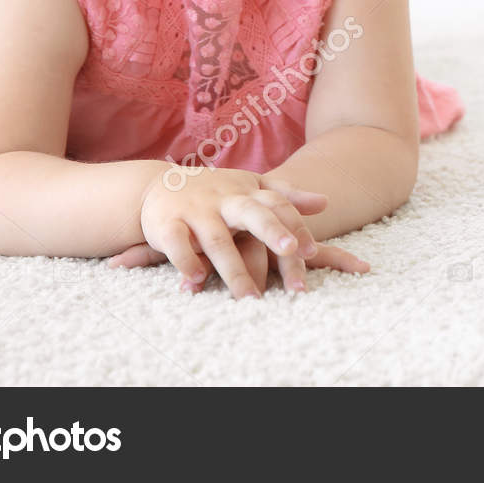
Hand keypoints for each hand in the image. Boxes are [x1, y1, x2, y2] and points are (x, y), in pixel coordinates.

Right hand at [132, 165, 335, 299]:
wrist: (158, 184)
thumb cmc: (215, 192)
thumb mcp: (250, 188)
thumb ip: (285, 196)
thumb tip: (325, 202)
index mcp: (247, 193)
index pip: (277, 205)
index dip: (294, 225)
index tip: (312, 251)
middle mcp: (224, 200)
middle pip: (252, 214)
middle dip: (272, 232)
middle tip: (291, 253)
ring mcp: (196, 211)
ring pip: (216, 239)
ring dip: (233, 269)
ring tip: (250, 298)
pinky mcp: (167, 224)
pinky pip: (177, 243)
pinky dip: (186, 260)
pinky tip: (197, 280)